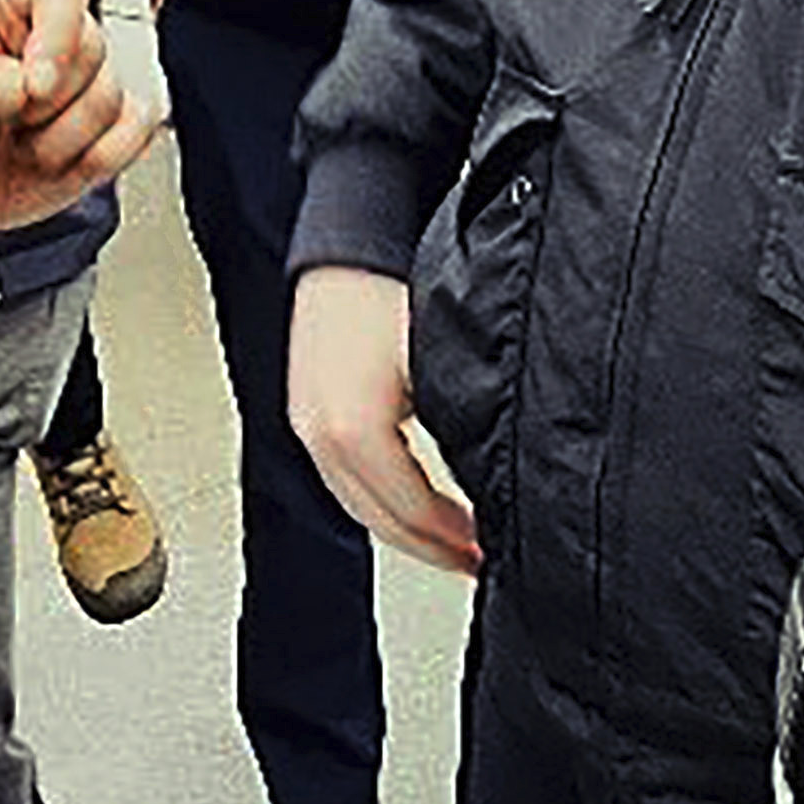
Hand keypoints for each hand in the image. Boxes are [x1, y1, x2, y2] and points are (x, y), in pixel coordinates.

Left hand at [0, 0, 159, 233]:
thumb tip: (22, 85)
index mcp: (11, 1)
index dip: (58, 35)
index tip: (35, 86)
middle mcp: (58, 33)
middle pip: (95, 51)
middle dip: (46, 104)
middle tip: (5, 119)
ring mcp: (90, 80)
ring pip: (113, 100)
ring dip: (60, 140)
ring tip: (22, 142)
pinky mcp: (113, 123)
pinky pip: (138, 134)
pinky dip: (98, 159)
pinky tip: (57, 161)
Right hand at [292, 263, 478, 574]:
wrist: (350, 240)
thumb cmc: (394, 287)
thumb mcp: (441, 363)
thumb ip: (462, 427)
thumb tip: (497, 483)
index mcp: (355, 428)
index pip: (412, 510)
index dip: (455, 540)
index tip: (487, 552)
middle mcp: (322, 434)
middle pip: (380, 519)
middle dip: (431, 547)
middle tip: (474, 563)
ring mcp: (308, 425)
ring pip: (358, 505)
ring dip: (404, 529)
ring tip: (448, 542)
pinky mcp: (306, 413)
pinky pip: (344, 479)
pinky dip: (379, 501)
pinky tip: (411, 502)